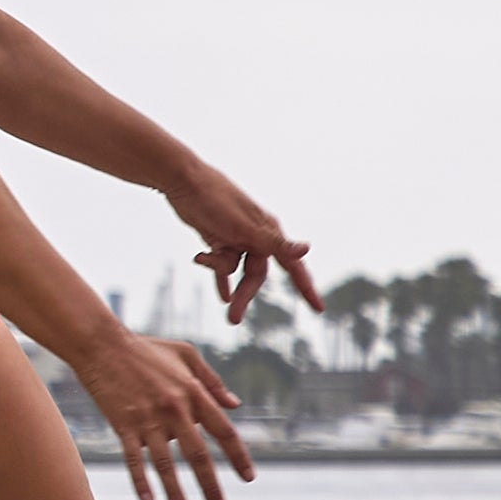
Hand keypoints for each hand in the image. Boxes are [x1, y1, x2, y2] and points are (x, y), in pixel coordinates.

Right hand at [77, 324, 252, 499]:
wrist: (101, 344)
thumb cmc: (145, 348)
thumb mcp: (186, 355)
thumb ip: (212, 380)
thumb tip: (234, 405)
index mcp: (194, 393)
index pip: (224, 432)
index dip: (239, 457)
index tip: (248, 478)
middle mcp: (175, 409)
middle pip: (198, 455)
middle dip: (210, 485)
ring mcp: (147, 418)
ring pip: (166, 463)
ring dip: (175, 492)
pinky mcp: (123, 424)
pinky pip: (134, 459)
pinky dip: (140, 481)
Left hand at [165, 164, 317, 324]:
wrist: (182, 180)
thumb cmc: (215, 199)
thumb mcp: (243, 225)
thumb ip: (273, 242)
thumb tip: (307, 249)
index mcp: (269, 232)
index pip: (293, 266)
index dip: (306, 288)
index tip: (318, 309)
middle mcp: (256, 236)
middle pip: (256, 275)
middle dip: (245, 295)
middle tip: (233, 319)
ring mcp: (236, 238)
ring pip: (235, 269)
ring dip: (220, 273)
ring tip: (210, 276)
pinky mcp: (218, 237)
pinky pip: (222, 265)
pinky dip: (220, 278)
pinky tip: (222, 295)